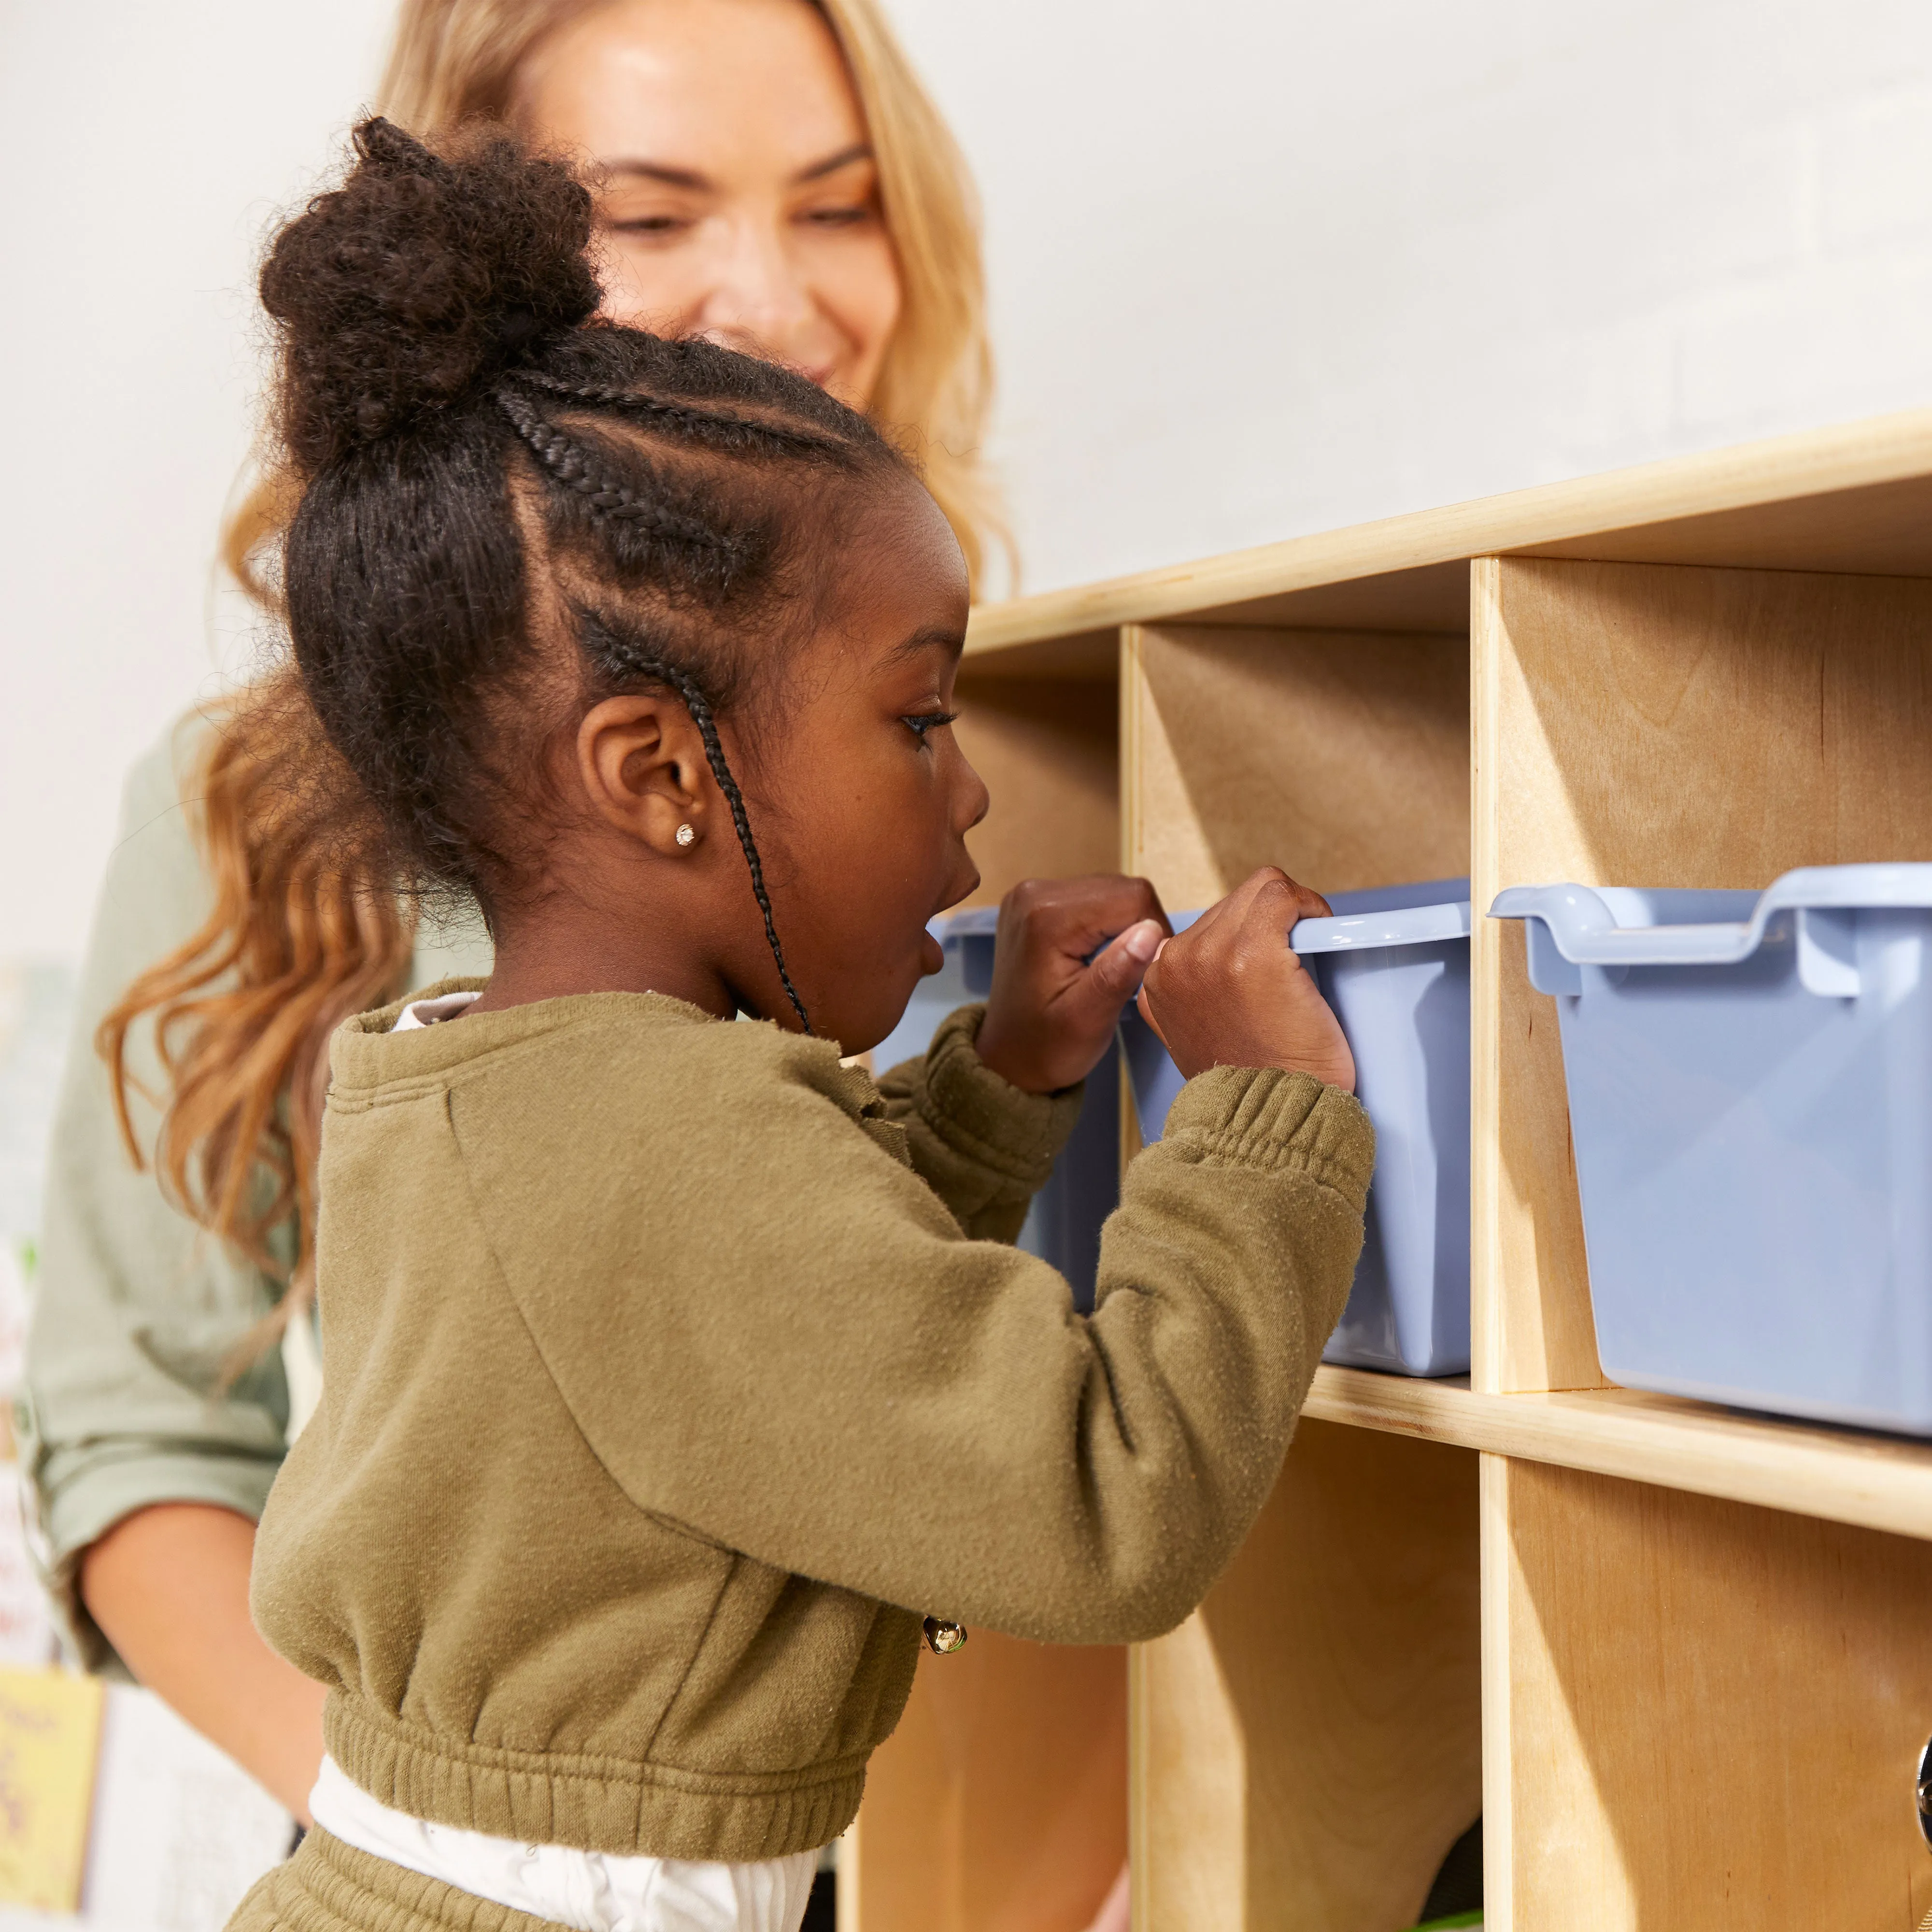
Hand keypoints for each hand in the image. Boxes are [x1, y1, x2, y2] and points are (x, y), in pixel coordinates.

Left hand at [974, 875, 1169, 1093]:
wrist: (1009, 1056)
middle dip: (1138, 929)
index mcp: (1047, 917)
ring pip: (1110, 891)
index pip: (1132, 899)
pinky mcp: (1034, 901)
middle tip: (1130, 974)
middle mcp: (1035, 892)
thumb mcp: (1088, 1020)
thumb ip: (1117, 973)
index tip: (1146, 973)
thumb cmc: (1048, 1046)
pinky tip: (1096, 956)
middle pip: (1122, 889)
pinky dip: (1105, 924)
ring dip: (1122, 926)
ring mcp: (1031, 893)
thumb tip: (1152, 930)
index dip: (1154, 933)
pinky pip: (1091, 897)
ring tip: (1111, 968)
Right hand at [1137, 867, 1354, 1090]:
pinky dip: (1307, 906)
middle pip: (1231, 903)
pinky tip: (1317, 931)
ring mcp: (1209, 955)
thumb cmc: (1250, 1086)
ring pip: (1258, 890)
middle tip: (1293, 958)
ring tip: (1304, 950)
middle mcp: (1173, 965)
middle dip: (1268, 923)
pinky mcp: (1252, 953)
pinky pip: (1280, 893)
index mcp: (1155, 985)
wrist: (1268, 1121)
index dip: (1242, 937)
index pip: (1202, 929)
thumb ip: (1195, 997)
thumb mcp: (1197, 1039)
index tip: (1267, 960)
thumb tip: (1224, 965)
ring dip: (1289, 912)